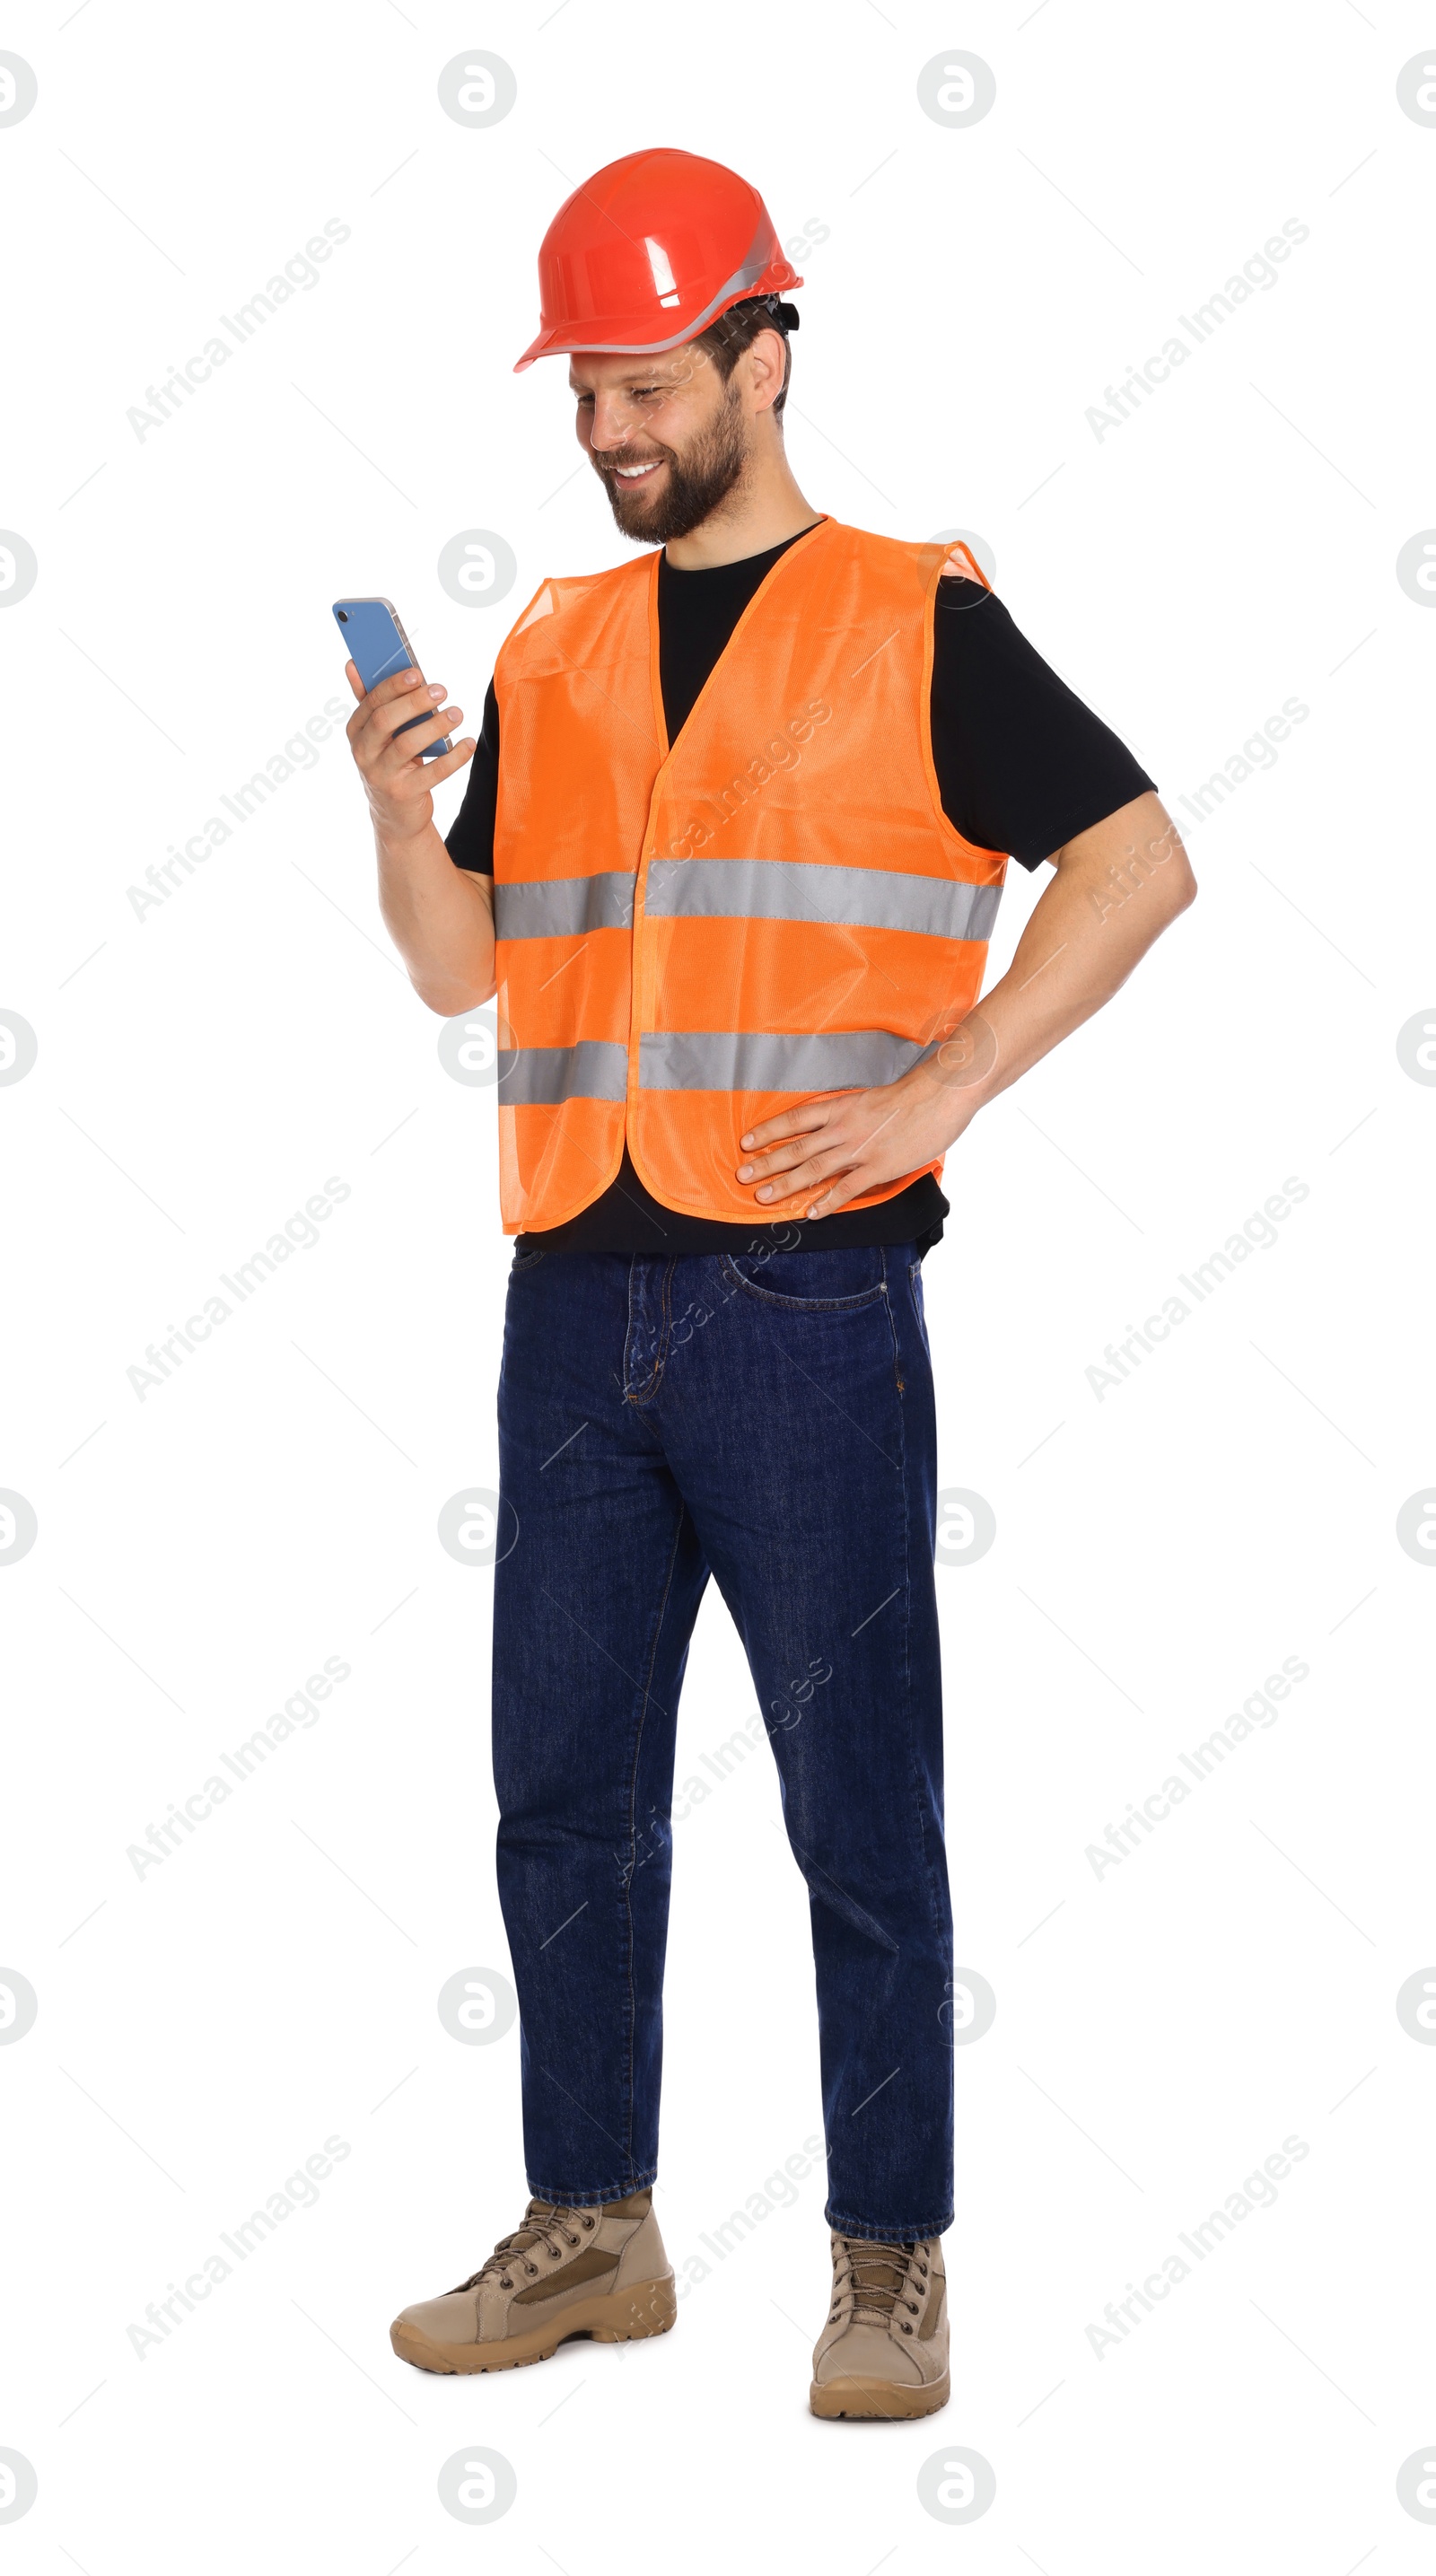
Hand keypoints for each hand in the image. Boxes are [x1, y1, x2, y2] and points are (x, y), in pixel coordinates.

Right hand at [343, 661, 473, 842]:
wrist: (394, 814)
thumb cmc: (390, 761)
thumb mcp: (376, 734)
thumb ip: (369, 700)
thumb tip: (353, 664)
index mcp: (356, 731)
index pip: (372, 702)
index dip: (394, 685)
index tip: (417, 673)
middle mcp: (363, 753)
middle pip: (385, 720)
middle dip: (414, 702)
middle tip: (442, 690)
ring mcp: (381, 776)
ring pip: (407, 745)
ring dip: (435, 726)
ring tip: (457, 714)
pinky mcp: (403, 794)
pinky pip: (432, 772)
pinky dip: (453, 757)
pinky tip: (468, 743)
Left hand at [736, 1062, 971, 1216]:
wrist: (938, 1095)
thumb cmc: (910, 1095)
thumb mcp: (870, 1098)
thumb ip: (850, 1113)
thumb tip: (834, 1127)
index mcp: (841, 1107)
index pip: (795, 1119)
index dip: (769, 1131)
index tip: (746, 1142)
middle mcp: (843, 1128)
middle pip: (796, 1147)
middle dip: (767, 1163)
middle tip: (742, 1177)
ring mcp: (860, 1148)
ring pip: (814, 1168)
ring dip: (786, 1184)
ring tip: (764, 1197)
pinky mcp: (879, 1167)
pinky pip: (847, 1188)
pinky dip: (827, 1202)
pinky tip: (811, 1214)